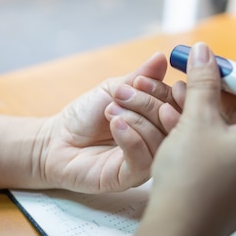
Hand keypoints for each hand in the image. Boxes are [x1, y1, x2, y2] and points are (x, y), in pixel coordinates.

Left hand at [36, 52, 175, 192]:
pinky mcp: (129, 178)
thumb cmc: (85, 115)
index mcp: (158, 120)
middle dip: (149, 103)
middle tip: (122, 95)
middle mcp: (157, 142)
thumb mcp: (114, 89)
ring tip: (112, 110)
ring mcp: (145, 161)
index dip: (164, 91)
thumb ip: (140, 77)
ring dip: (136, 119)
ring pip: (160, 141)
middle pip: (173, 123)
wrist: (57, 140)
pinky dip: (131, 138)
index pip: (178, 105)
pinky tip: (116, 125)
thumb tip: (162, 57)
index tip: (139, 81)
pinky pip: (142, 161)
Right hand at [126, 43, 235, 235]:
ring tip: (181, 101)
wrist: (177, 230)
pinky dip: (211, 137)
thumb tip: (205, 53)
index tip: (221, 68)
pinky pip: (231, 154)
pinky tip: (183, 128)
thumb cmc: (192, 180)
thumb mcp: (197, 120)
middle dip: (223, 94)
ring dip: (211, 114)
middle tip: (197, 79)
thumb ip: (204, 82)